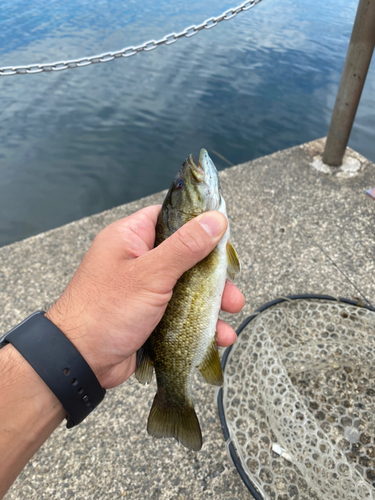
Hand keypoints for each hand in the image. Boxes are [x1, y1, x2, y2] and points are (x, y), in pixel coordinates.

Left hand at [46, 205, 243, 388]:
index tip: (222, 234)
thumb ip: (185, 247)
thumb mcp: (150, 275)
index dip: (197, 223)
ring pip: (188, 286)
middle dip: (212, 272)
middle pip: (185, 255)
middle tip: (231, 283)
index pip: (169, 219)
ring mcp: (144, 289)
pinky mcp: (151, 315)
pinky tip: (219, 334)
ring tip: (232, 310)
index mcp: (130, 238)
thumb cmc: (105, 311)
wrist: (80, 362)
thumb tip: (215, 220)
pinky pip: (182, 312)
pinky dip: (201, 321)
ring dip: (212, 300)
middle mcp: (138, 260)